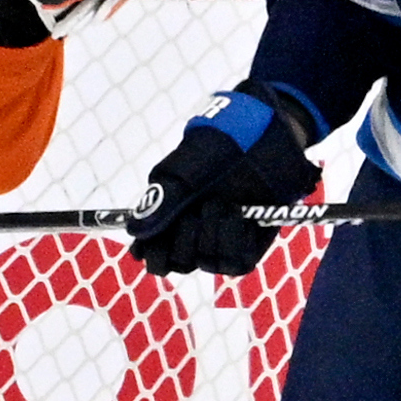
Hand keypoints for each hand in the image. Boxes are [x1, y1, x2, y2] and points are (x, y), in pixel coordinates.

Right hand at [128, 88, 321, 275]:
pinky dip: (236, 239)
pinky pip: (237, 263)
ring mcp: (222, 241)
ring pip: (207, 263)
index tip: (160, 241)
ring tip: (224, 201)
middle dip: (188, 235)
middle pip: (180, 263)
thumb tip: (134, 230)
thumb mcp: (184, 170)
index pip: (153, 254)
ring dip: (214, 231)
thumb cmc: (220, 147)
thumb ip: (161, 201)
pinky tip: (240, 214)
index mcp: (170, 216)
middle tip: (201, 203)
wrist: (265, 136)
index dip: (155, 254)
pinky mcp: (249, 245)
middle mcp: (194, 233)